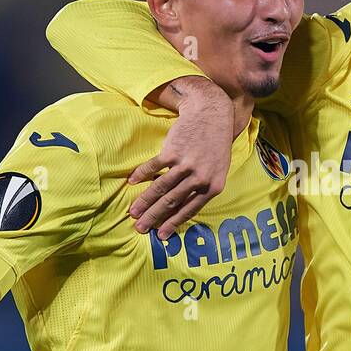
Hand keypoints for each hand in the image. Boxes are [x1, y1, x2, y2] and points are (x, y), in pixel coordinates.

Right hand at [127, 79, 235, 238]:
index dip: (173, 223)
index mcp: (213, 187)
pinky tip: (132, 181)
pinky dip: (141, 174)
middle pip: (172, 202)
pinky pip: (154, 167)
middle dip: (154, 217)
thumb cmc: (215, 145)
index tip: (161, 236)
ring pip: (161, 188)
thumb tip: (179, 207)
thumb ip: (201, 188)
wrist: (211, 115)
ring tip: (132, 211)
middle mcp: (200, 178)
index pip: (190, 210)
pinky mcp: (173, 151)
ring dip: (144, 201)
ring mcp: (186, 165)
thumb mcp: (217, 170)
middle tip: (140, 228)